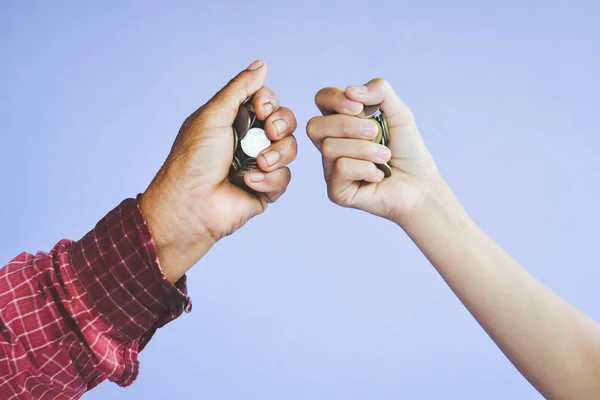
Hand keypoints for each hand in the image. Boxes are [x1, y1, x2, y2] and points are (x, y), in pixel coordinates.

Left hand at [140, 60, 297, 281]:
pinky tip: (248, 183)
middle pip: (285, 123)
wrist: (191, 205)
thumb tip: (261, 65)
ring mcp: (260, 166)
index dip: (270, 103)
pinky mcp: (266, 190)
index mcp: (235, 121)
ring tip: (259, 162)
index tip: (261, 108)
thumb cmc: (193, 160)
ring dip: (277, 153)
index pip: (268, 103)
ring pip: (290, 149)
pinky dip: (268, 180)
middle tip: (269, 131)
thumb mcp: (213, 116)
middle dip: (281, 124)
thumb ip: (239, 89)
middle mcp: (249, 141)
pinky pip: (284, 178)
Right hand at [307, 78, 439, 225]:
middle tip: (375, 132)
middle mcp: (331, 146)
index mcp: (341, 123)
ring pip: (330, 148)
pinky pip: (341, 169)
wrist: (421, 185)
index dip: (334, 99)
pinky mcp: (336, 191)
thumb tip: (350, 91)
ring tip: (385, 157)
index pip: (321, 100)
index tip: (358, 107)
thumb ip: (379, 91)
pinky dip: (366, 168)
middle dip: (347, 126)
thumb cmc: (408, 150)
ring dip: (365, 149)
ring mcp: (331, 170)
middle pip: (315, 126)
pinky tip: (378, 175)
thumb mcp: (399, 112)